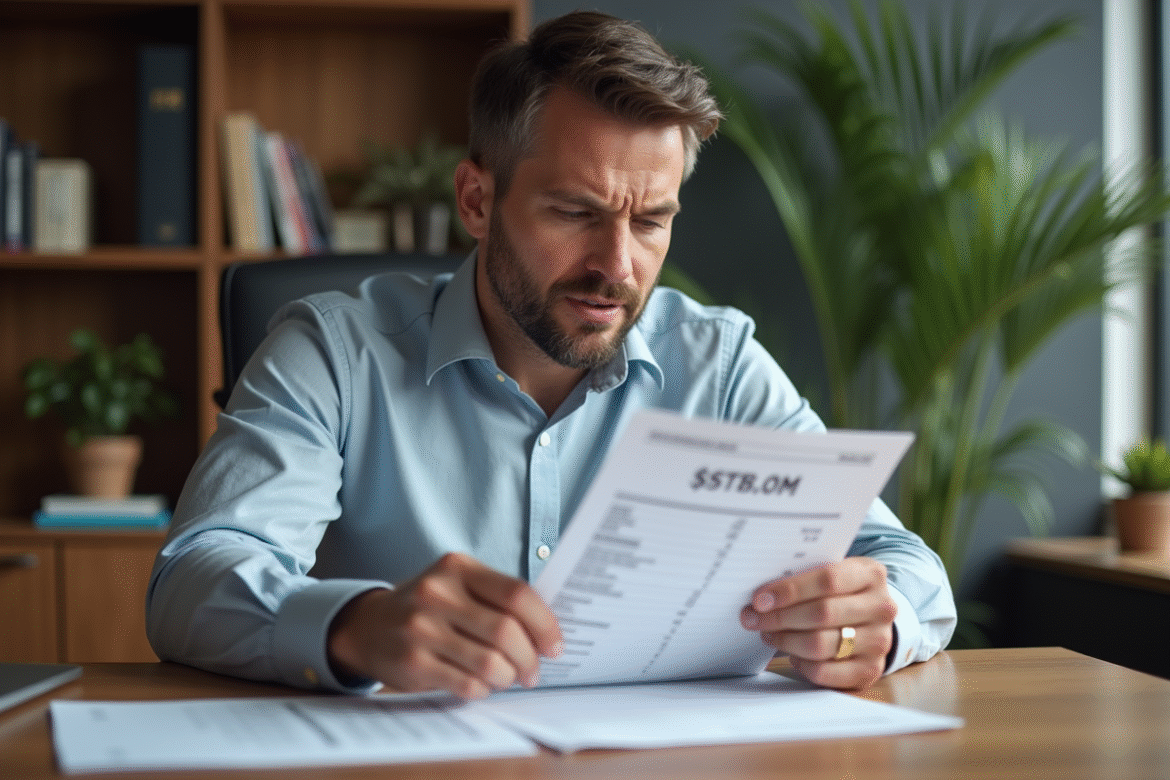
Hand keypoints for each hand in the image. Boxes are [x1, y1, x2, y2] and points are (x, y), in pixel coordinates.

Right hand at [327, 552, 562, 699]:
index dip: (545, 624)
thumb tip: (548, 630)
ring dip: (509, 677)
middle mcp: (437, 593)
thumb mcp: (456, 585)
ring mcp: (421, 628)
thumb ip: (496, 598)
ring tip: (508, 678)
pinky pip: (467, 684)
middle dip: (530, 658)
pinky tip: (482, 685)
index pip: (516, 594)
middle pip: (507, 631)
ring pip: (490, 662)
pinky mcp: (413, 662)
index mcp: (457, 568)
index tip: (555, 645)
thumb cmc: (427, 607)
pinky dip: (484, 689)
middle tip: (534, 671)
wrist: (367, 626)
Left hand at [740, 557, 896, 689]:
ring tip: (768, 633)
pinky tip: (792, 654)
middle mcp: (882, 608)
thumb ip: (805, 577)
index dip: (790, 590)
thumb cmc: (842, 592)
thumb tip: (762, 595)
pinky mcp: (869, 670)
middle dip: (780, 617)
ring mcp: (879, 641)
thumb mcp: (834, 574)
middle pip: (822, 613)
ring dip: (785, 640)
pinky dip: (801, 663)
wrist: (874, 619)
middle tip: (753, 618)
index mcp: (871, 574)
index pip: (828, 580)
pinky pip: (824, 671)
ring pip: (819, 644)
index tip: (759, 599)